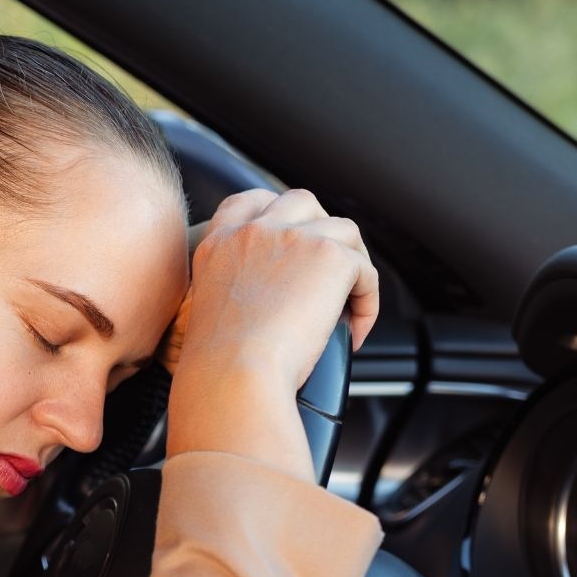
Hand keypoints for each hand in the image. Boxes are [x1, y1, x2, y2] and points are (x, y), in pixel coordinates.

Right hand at [162, 188, 381, 481]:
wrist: (233, 374)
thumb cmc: (218, 365)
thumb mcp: (209, 312)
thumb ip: (235, 289)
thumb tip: (274, 298)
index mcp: (219, 243)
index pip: (248, 202)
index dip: (275, 213)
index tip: (290, 238)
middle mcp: (254, 232)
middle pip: (302, 202)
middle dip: (321, 229)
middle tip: (327, 272)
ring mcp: (295, 238)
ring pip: (343, 231)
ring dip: (351, 264)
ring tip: (348, 303)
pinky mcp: (331, 257)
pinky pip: (366, 271)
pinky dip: (367, 303)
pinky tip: (353, 334)